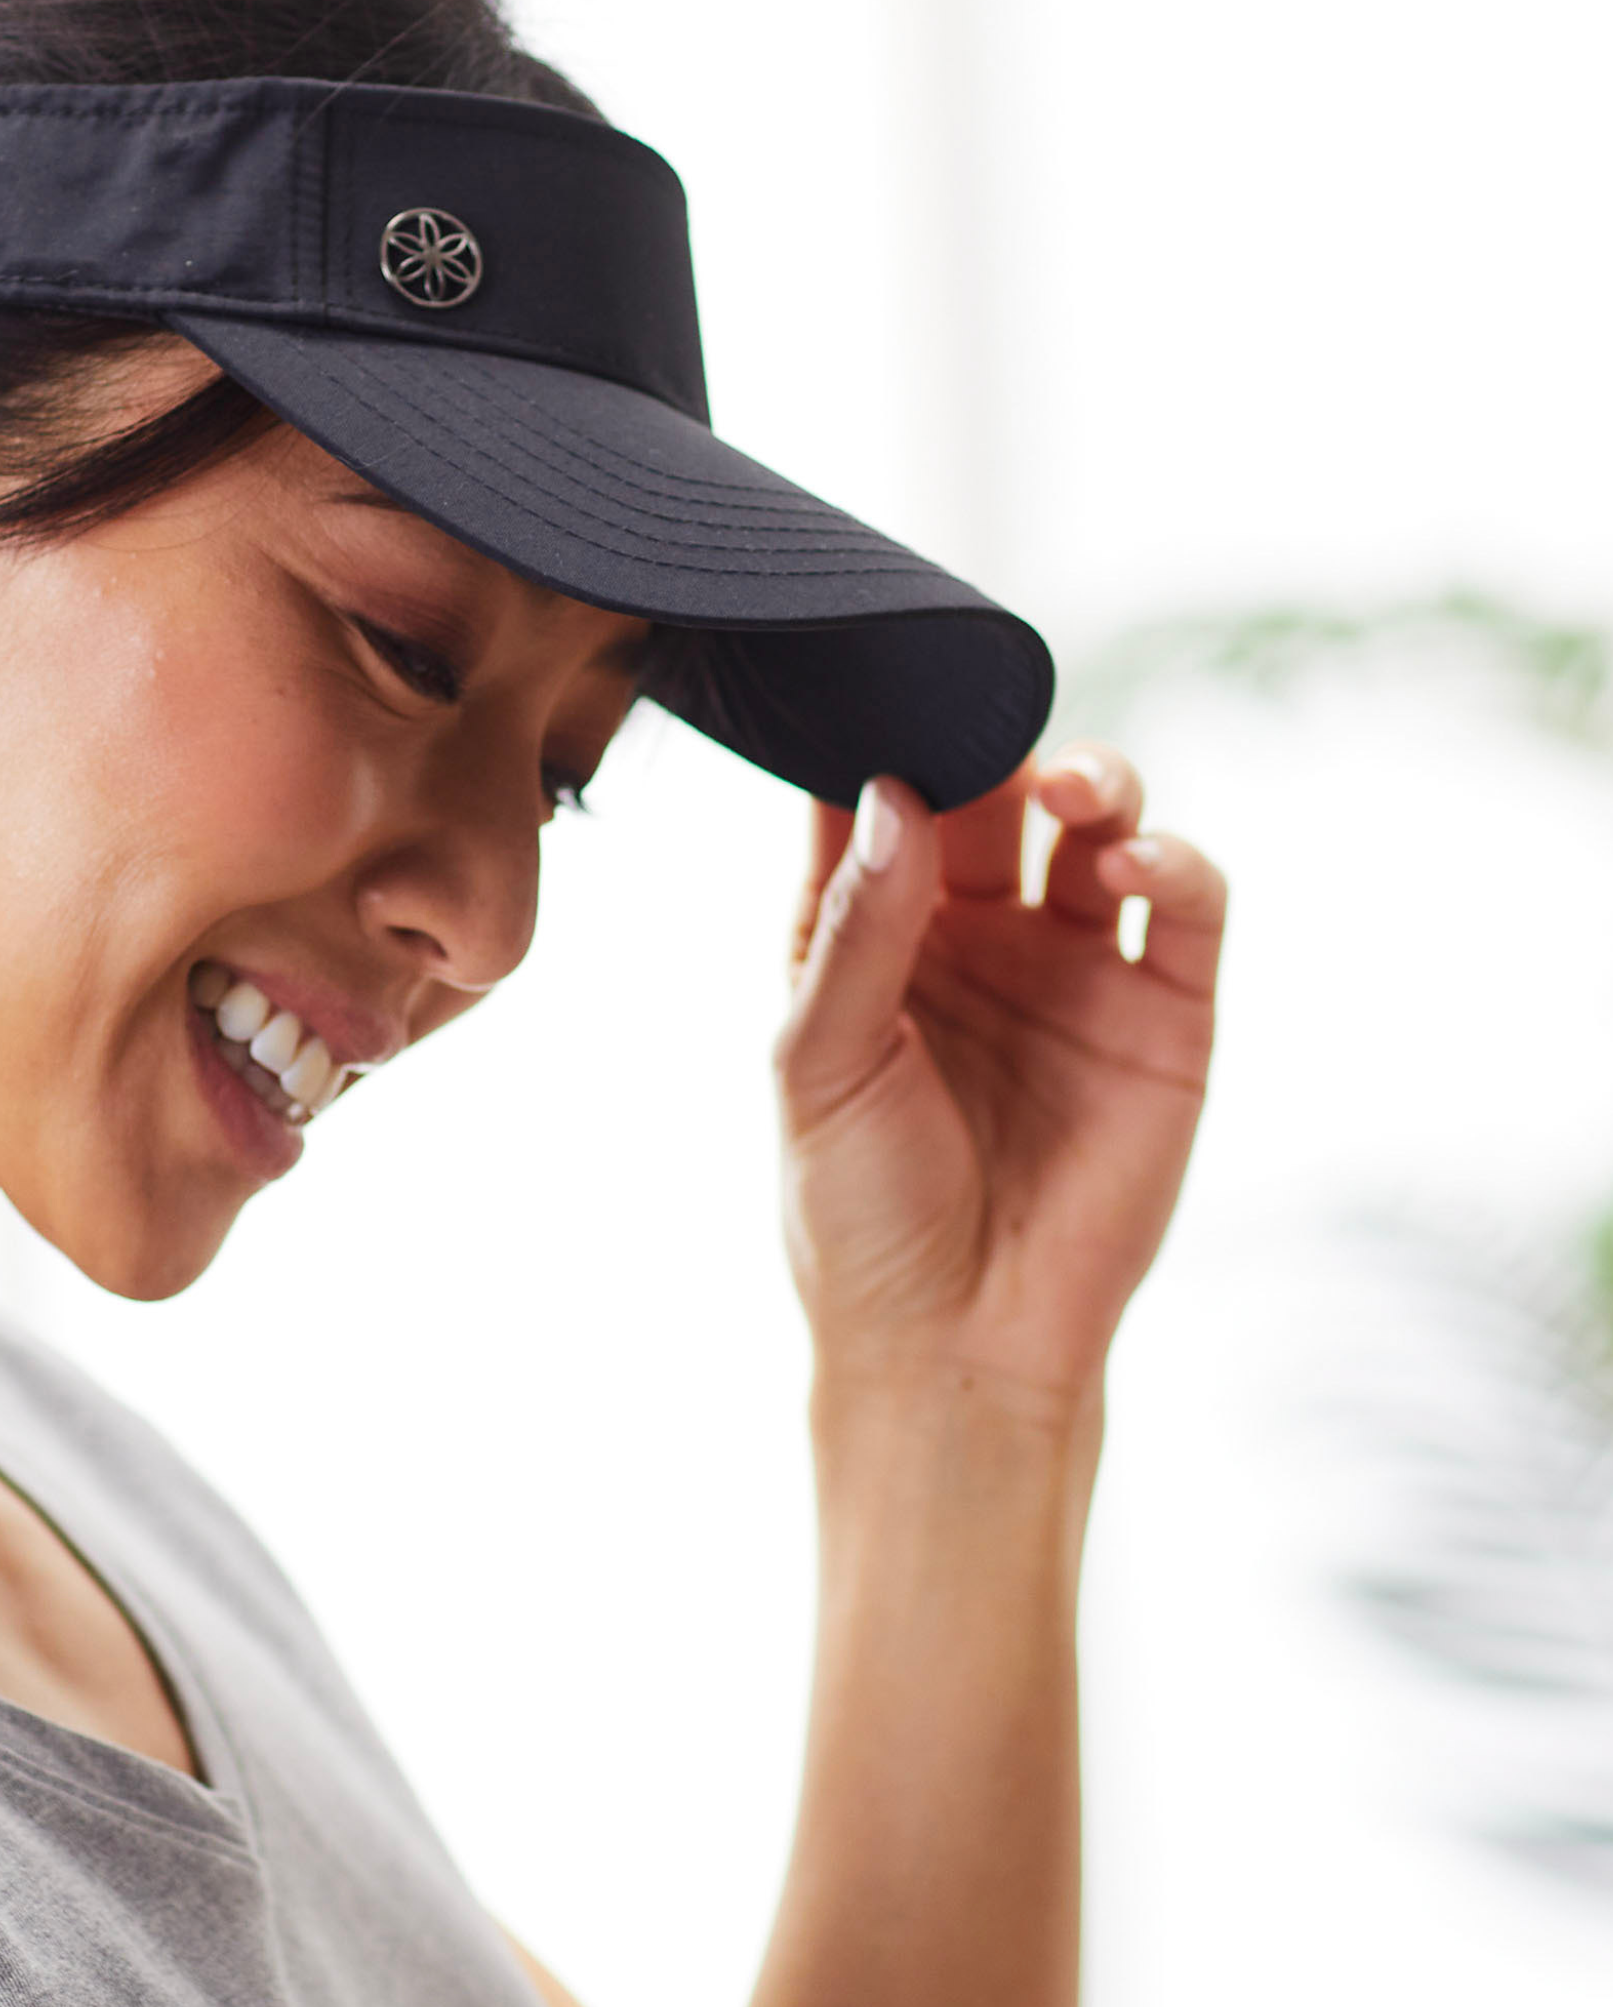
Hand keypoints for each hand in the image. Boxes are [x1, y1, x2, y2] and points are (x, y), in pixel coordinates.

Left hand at [774, 747, 1224, 1405]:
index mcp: (866, 937)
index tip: (875, 664)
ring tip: (1072, 791)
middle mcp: (969, 935)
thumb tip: (896, 793)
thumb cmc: (862, 1213)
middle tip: (989, 712)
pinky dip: (1173, 859)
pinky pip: (1184, 901)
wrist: (960, 1342)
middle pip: (988, 794)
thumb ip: (856, 932)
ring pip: (1094, 825)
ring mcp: (1069, 964)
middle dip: (992, 739)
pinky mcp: (1162, 1007)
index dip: (875, 732)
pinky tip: (1135, 860)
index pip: (873, 803)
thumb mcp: (822, 1067)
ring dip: (1092, 779)